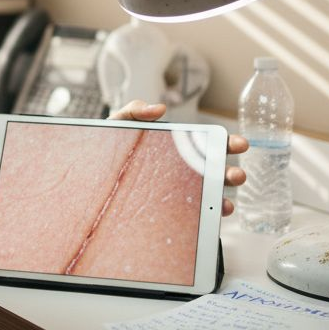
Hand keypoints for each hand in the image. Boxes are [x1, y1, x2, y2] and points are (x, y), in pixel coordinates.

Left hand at [109, 99, 247, 216]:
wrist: (88, 173)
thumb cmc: (107, 147)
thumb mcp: (118, 124)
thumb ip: (136, 110)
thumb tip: (161, 108)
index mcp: (176, 147)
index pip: (208, 144)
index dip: (226, 144)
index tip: (240, 144)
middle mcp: (181, 170)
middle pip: (212, 172)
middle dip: (229, 174)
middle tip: (238, 176)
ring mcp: (174, 191)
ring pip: (205, 196)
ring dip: (220, 199)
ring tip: (226, 204)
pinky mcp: (164, 210)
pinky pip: (188, 216)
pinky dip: (202, 218)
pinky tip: (208, 221)